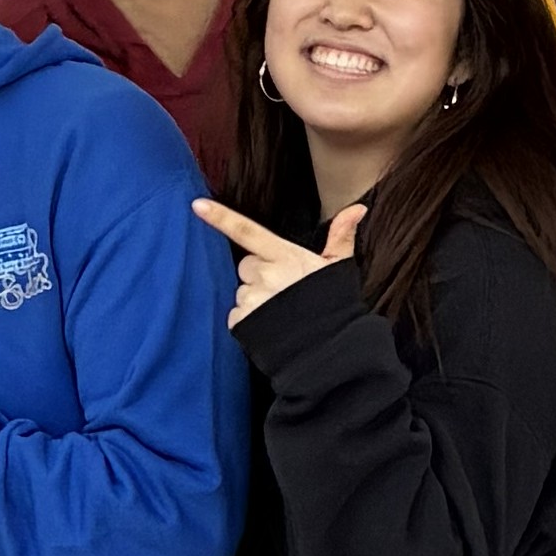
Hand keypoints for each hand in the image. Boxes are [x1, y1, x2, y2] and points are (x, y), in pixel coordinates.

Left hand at [192, 195, 365, 324]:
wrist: (331, 350)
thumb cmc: (336, 306)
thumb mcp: (339, 268)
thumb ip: (341, 236)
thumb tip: (358, 208)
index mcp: (285, 256)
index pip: (247, 232)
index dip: (221, 217)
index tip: (197, 205)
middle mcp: (265, 275)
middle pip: (246, 266)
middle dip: (259, 275)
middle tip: (284, 291)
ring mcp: (252, 299)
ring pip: (243, 291)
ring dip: (255, 300)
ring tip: (280, 314)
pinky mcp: (243, 323)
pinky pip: (237, 315)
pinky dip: (248, 321)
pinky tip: (269, 328)